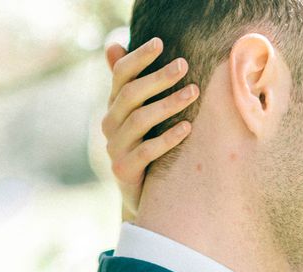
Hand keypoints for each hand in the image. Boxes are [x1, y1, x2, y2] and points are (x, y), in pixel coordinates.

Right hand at [102, 38, 199, 220]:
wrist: (142, 198)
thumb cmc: (147, 152)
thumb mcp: (142, 120)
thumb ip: (133, 88)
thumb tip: (115, 45)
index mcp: (113, 109)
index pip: (119, 76)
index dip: (138, 58)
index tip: (160, 42)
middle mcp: (109, 125)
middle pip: (130, 95)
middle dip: (158, 77)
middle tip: (184, 64)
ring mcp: (115, 148)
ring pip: (140, 120)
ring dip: (168, 104)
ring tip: (194, 92)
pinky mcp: (124, 170)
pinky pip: (148, 151)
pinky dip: (168, 138)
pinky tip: (188, 127)